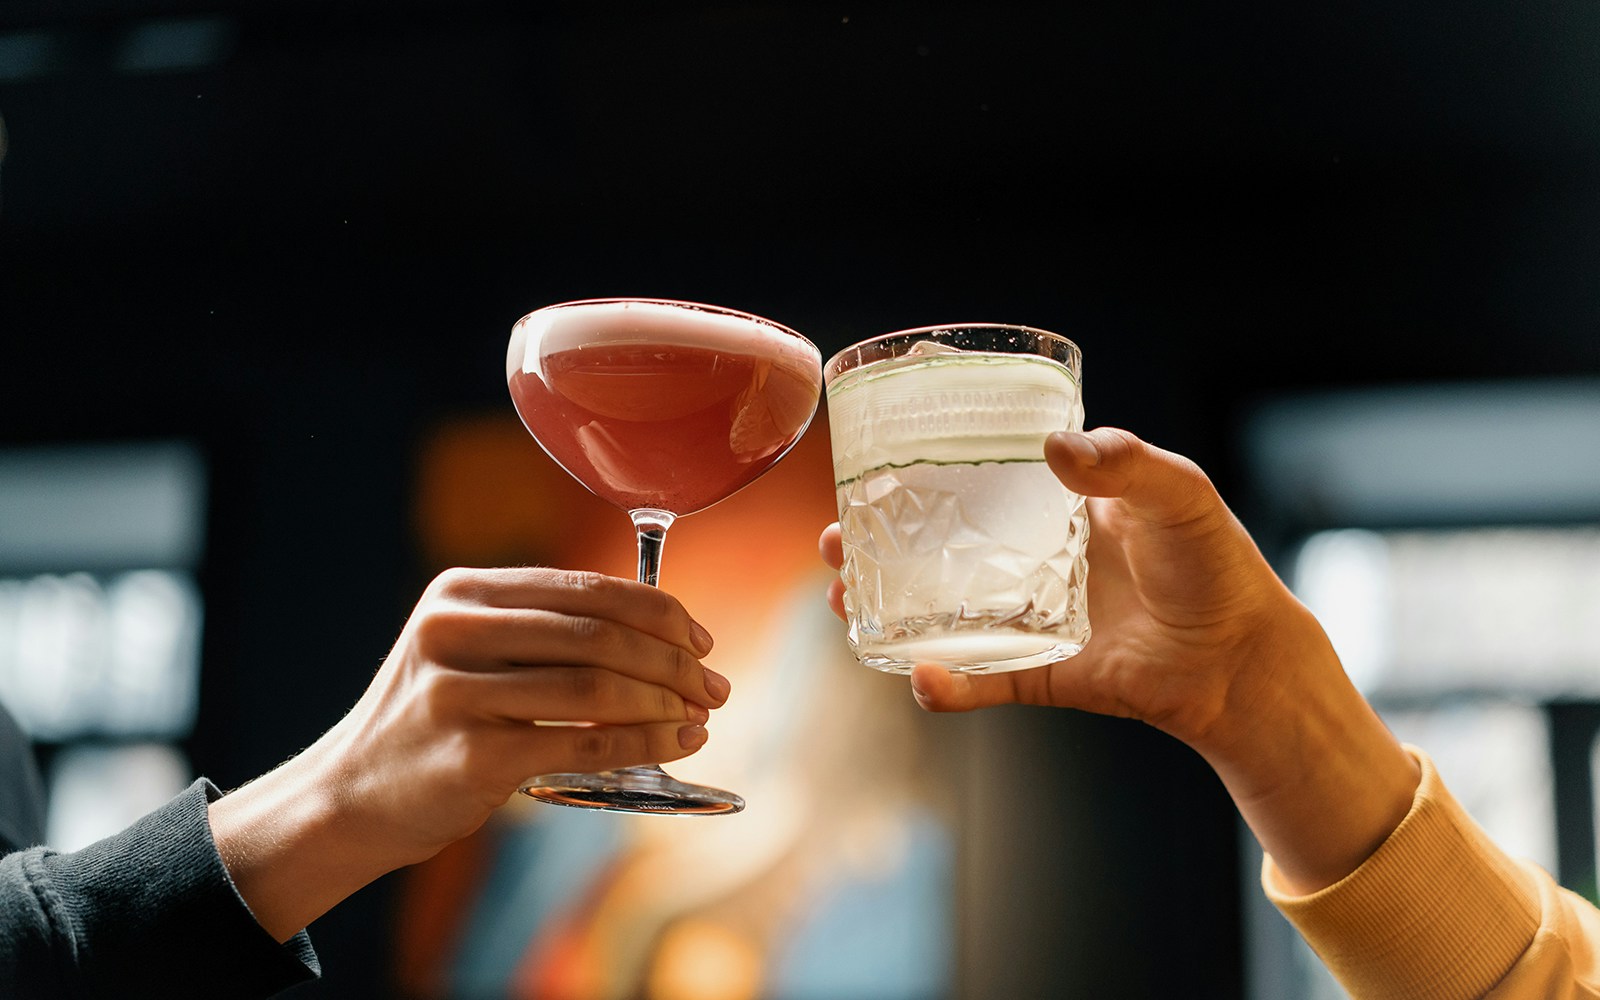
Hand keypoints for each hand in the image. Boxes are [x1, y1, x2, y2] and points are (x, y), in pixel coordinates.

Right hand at [209, 567, 728, 939]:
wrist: (351, 797)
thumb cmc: (433, 723)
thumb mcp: (469, 652)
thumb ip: (546, 633)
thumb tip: (664, 638)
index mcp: (462, 593)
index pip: (586, 587)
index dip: (659, 612)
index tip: (701, 641)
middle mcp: (453, 631)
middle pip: (598, 633)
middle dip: (673, 660)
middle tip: (714, 687)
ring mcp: (457, 693)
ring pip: (596, 685)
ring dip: (665, 702)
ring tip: (700, 717)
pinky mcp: (470, 754)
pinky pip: (582, 741)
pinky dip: (642, 742)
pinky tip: (675, 744)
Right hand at [820, 427, 1417, 891]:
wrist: (1246, 658)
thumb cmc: (1217, 564)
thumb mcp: (1179, 492)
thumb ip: (1125, 462)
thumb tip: (1055, 446)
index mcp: (1053, 508)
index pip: (970, 483)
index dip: (914, 475)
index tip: (866, 466)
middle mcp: (1030, 561)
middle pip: (932, 550)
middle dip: (872, 547)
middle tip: (830, 540)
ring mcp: (1031, 619)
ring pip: (940, 616)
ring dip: (885, 613)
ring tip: (841, 603)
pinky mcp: (1044, 675)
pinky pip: (985, 682)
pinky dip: (950, 687)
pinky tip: (921, 680)